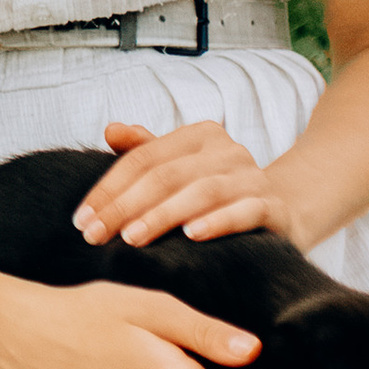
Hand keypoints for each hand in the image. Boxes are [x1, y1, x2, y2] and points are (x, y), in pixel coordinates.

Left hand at [74, 117, 307, 251]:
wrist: (285, 209)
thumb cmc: (217, 191)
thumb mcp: (180, 168)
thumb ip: (145, 151)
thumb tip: (111, 130)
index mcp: (199, 135)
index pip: (143, 158)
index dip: (109, 188)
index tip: (82, 219)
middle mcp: (227, 150)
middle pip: (166, 175)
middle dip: (125, 207)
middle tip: (96, 235)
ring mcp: (252, 177)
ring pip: (201, 192)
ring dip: (163, 216)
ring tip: (132, 238)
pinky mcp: (274, 208)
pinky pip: (245, 212)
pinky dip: (217, 222)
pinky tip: (192, 235)